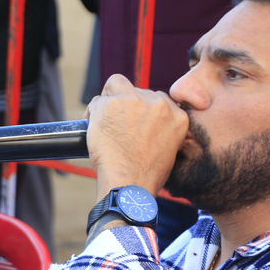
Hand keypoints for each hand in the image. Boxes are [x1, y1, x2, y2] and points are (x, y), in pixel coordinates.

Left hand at [85, 73, 188, 197]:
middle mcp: (159, 104)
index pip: (157, 99)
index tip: (134, 121)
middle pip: (137, 90)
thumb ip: (162, 128)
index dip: (143, 109)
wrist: (130, 183)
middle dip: (126, 104)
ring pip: (116, 85)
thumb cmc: (146, 174)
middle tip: (117, 125)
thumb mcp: (169, 149)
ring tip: (104, 123)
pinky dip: (92, 113)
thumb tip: (146, 122)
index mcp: (177, 115)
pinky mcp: (111, 104)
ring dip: (109, 101)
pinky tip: (92, 128)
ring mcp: (134, 101)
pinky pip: (97, 100)